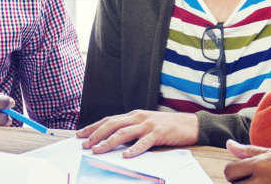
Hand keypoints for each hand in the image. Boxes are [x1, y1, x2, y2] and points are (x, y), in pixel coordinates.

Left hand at [76, 110, 197, 156]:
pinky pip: (143, 142)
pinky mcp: (158, 133)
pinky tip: (126, 155)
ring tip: (98, 150)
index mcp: (134, 115)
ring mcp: (148, 125)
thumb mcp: (146, 123)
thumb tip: (113, 138)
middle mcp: (138, 117)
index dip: (93, 127)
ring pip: (124, 132)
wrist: (190, 124)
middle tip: (85, 144)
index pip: (109, 120)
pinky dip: (134, 149)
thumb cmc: (167, 126)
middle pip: (112, 124)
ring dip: (108, 142)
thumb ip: (132, 128)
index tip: (80, 134)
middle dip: (96, 134)